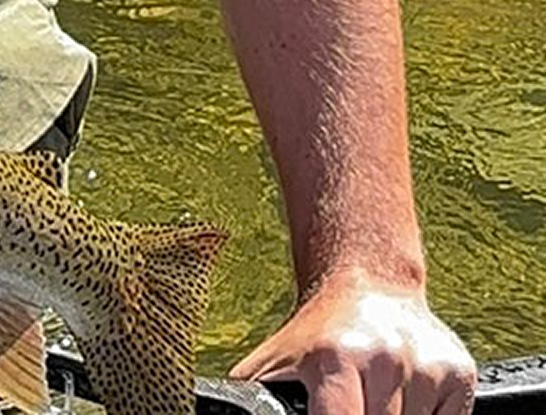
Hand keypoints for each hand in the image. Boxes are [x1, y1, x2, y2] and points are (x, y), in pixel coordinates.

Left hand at [231, 271, 474, 414]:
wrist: (367, 280)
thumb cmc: (315, 332)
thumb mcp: (274, 360)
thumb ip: (253, 395)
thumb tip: (221, 410)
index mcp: (334, 359)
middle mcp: (384, 358)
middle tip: (349, 401)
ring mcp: (426, 366)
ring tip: (371, 398)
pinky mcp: (460, 371)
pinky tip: (404, 399)